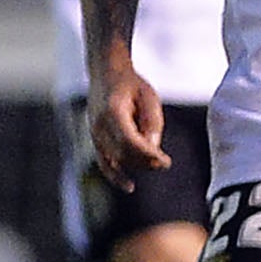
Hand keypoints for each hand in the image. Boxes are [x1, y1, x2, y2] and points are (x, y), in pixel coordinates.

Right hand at [87, 64, 168, 191]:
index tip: (166, 162)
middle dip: (146, 161)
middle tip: (165, 163)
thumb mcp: (148, 98)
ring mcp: (94, 133)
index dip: (148, 155)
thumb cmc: (131, 85)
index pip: (129, 142)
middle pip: (123, 153)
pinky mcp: (95, 139)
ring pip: (116, 159)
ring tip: (157, 163)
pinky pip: (104, 162)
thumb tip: (153, 150)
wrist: (106, 74)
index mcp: (112, 112)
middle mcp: (99, 125)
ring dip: (137, 165)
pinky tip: (130, 187)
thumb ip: (152, 123)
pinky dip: (116, 175)